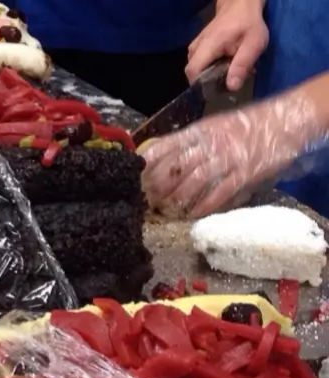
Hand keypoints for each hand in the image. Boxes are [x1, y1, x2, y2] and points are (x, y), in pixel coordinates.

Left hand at [140, 90, 322, 218]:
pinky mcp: (244, 174)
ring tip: (166, 210)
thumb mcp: (213, 126)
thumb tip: (159, 157)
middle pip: (175, 167)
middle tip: (146, 200)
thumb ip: (189, 142)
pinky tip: (193, 214)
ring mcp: (227, 159)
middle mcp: (210, 143)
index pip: (166, 145)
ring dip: (177, 199)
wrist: (285, 121)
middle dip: (157, 186)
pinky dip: (204, 206)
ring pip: (193, 182)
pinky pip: (219, 193)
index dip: (148, 162)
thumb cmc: (245, 125)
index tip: (134, 175)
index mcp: (200, 130)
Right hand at [186, 0, 267, 91]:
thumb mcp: (254, 44)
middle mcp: (196, 47)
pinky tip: (221, 65)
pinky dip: (207, 68)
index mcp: (208, 45)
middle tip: (225, 80)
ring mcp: (194, 46)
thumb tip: (232, 87)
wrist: (240, 5)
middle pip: (192, 73)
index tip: (215, 89)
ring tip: (224, 72)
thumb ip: (242, 65)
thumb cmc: (249, 24)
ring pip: (194, 69)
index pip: (193, 72)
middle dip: (207, 81)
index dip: (200, 85)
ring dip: (208, 75)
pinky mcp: (196, 47)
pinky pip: (197, 64)